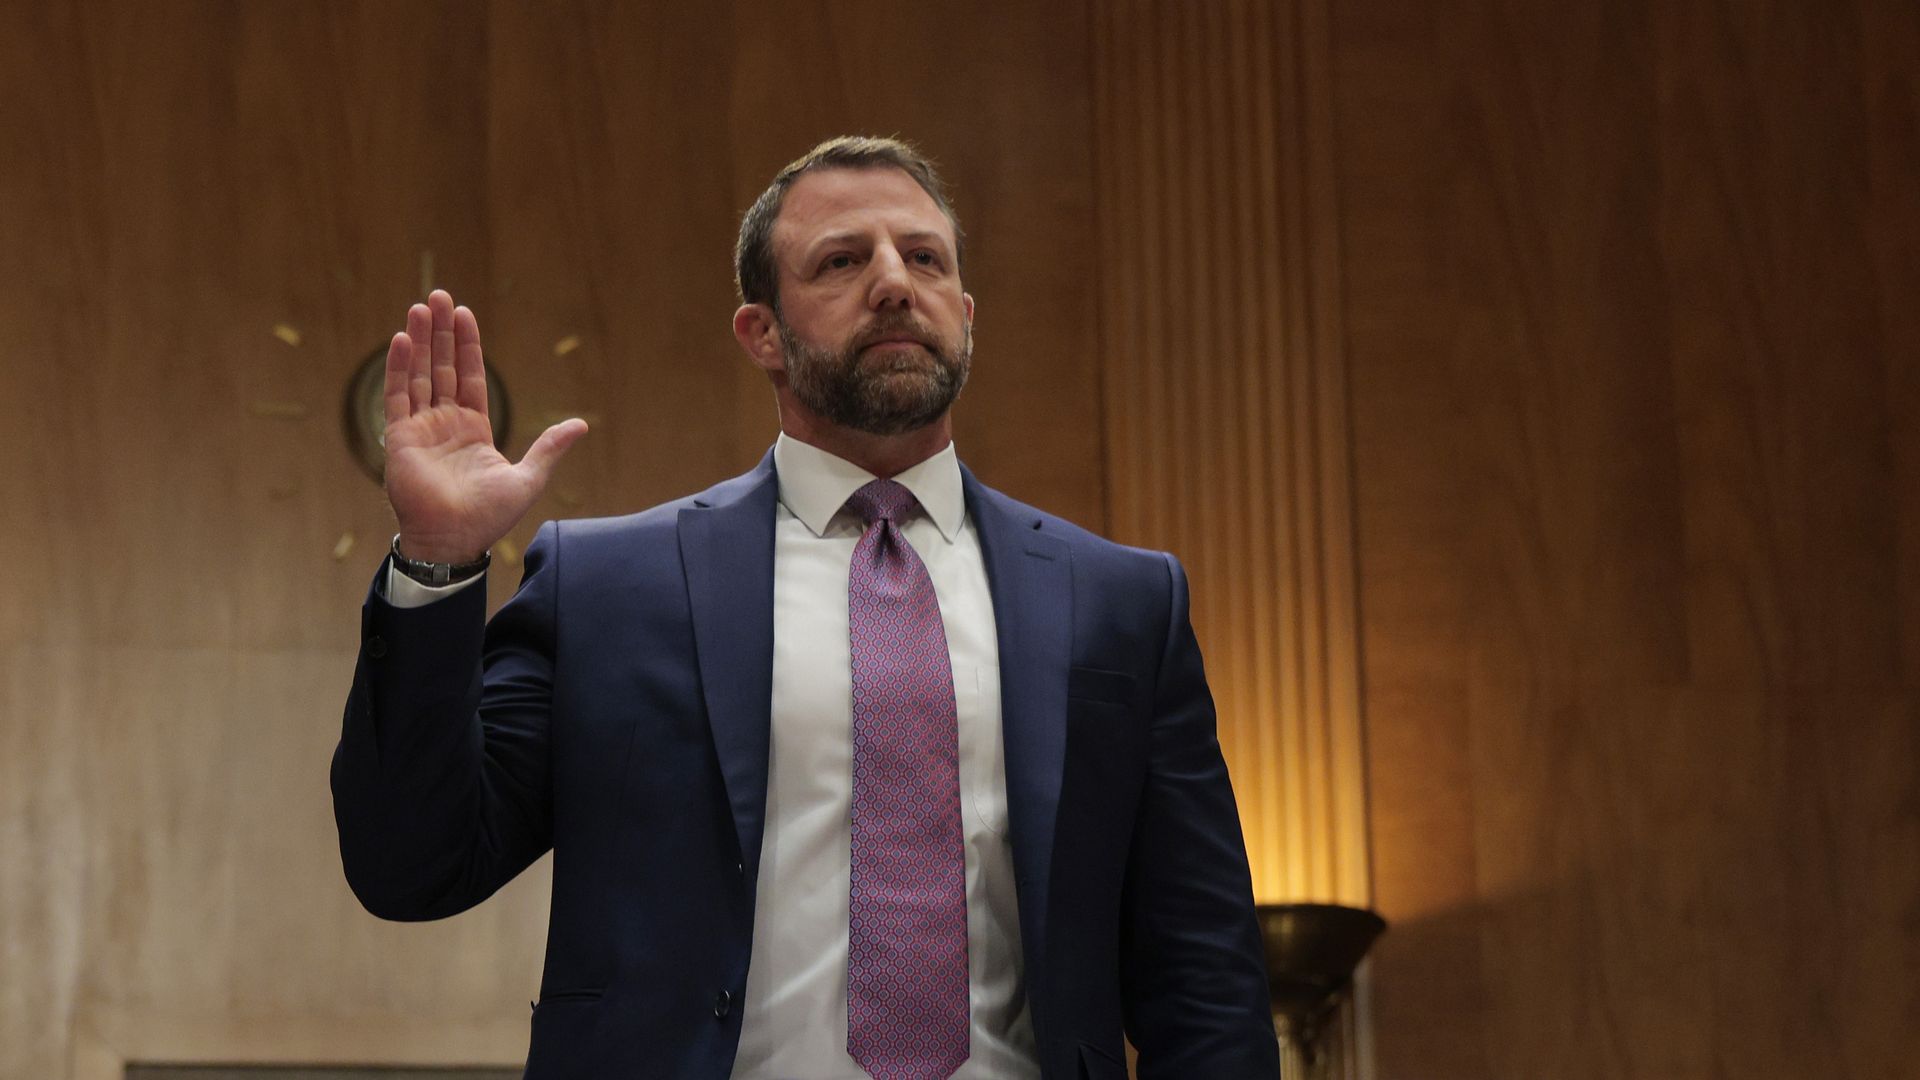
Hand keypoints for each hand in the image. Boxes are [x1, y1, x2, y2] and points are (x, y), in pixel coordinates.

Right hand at [382, 290, 587, 563]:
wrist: (455, 540)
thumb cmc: (489, 516)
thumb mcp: (528, 477)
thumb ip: (549, 448)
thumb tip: (581, 425)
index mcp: (473, 428)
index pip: (470, 376)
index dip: (468, 345)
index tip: (465, 313)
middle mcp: (445, 422)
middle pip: (443, 366)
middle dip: (442, 332)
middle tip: (438, 295)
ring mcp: (421, 428)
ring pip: (420, 373)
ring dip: (420, 340)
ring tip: (420, 306)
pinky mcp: (400, 437)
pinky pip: (398, 395)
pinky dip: (399, 367)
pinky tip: (403, 339)